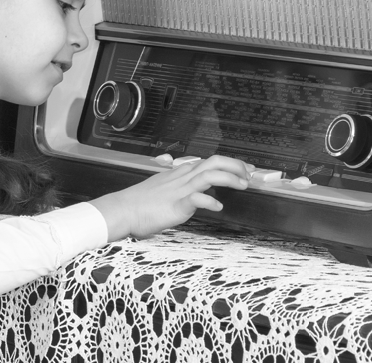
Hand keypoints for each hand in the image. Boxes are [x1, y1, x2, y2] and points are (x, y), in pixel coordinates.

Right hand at [87, 155, 250, 239]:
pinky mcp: (176, 204)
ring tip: (242, 185)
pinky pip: (197, 199)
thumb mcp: (163, 190)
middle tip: (249, 175)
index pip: (210, 161)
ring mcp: (180, 190)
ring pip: (210, 175)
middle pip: (214, 162)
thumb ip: (181, 189)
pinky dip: (210, 201)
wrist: (122, 210)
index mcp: (180, 174)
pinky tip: (218, 207)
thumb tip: (196, 193)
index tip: (245, 169)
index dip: (231, 163)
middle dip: (236, 165)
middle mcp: (182, 178)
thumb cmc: (139, 204)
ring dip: (230, 178)